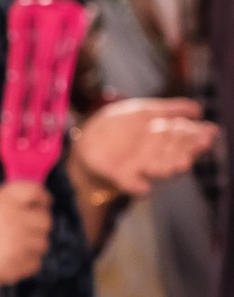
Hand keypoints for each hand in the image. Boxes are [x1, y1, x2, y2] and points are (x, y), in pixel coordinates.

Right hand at [0, 178, 53, 290]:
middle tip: (23, 227)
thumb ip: (13, 200)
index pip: (37, 192)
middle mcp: (15, 219)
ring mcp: (20, 244)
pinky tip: (10, 258)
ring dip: (32, 243)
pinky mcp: (20, 265)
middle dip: (37, 222)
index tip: (39, 203)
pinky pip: (36, 261)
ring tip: (13, 245)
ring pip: (43, 242)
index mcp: (4, 200)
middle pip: (46, 218)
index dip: (40, 198)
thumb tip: (40, 202)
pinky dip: (26, 261)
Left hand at [74, 96, 216, 199]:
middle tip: (203, 145)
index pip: (183, 136)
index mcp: (164, 138)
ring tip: (182, 164)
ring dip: (170, 167)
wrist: (87, 142)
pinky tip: (145, 188)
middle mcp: (157, 155)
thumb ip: (169, 110)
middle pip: (176, 152)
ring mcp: (140, 167)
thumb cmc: (119, 127)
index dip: (197, 135)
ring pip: (160, 168)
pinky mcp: (122, 177)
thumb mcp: (143, 112)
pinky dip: (137, 187)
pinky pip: (131, 184)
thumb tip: (198, 108)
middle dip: (189, 149)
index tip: (210, 133)